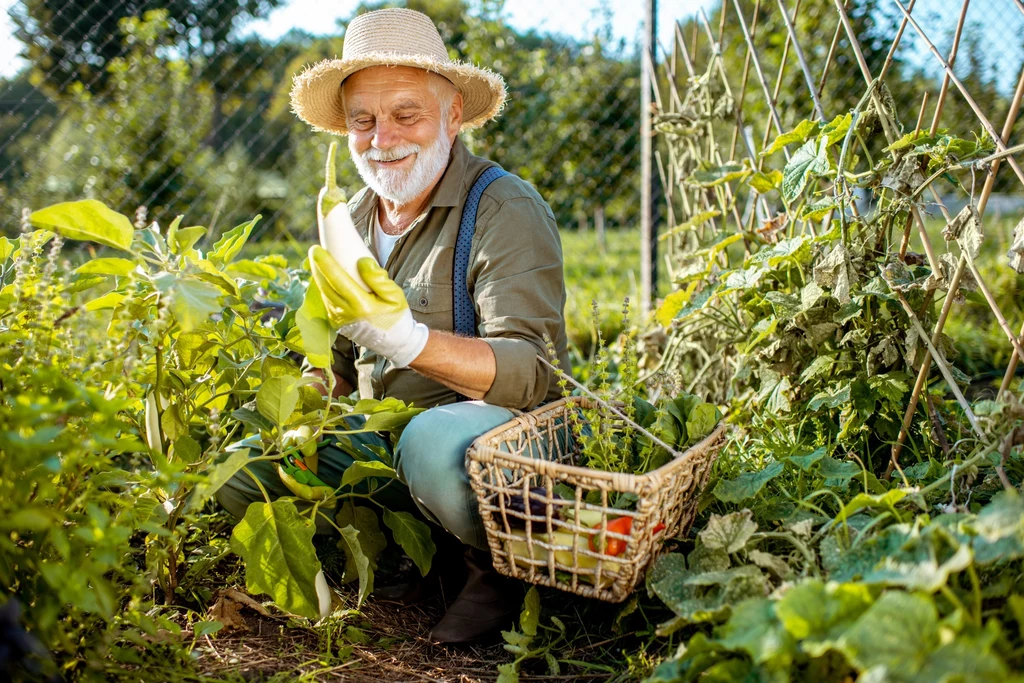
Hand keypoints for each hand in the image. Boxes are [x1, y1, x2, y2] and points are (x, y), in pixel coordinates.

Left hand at [308, 246, 428, 367]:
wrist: (393, 342)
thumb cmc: (396, 316)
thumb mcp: (395, 296)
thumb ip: (379, 279)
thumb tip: (362, 261)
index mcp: (361, 306)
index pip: (338, 280)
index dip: (325, 263)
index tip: (316, 250)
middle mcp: (346, 314)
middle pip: (325, 285)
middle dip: (317, 266)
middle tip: (315, 251)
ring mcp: (339, 320)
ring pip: (324, 293)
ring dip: (319, 276)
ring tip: (319, 261)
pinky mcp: (336, 323)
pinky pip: (327, 301)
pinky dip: (325, 287)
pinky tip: (325, 278)